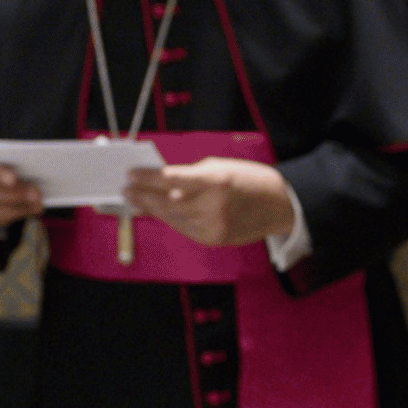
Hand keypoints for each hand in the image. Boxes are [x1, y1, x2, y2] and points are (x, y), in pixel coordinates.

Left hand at [122, 157, 295, 246]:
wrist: (280, 205)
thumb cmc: (250, 181)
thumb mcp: (220, 167)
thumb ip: (190, 176)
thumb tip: (160, 183)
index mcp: (216, 181)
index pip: (171, 179)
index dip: (147, 178)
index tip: (131, 175)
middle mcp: (214, 206)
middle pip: (167, 203)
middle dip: (143, 196)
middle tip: (127, 190)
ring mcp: (214, 226)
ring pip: (172, 219)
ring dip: (152, 210)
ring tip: (137, 202)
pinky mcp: (215, 239)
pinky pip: (184, 229)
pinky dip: (171, 220)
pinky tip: (160, 213)